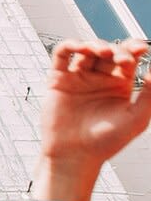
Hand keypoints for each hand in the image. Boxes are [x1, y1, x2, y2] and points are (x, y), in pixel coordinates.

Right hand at [33, 40, 150, 200]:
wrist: (76, 154)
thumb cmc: (106, 142)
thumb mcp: (137, 118)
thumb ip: (149, 94)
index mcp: (119, 86)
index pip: (128, 60)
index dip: (134, 49)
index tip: (141, 48)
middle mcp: (99, 79)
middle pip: (108, 52)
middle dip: (115, 49)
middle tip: (121, 58)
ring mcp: (79, 77)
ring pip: (86, 50)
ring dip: (94, 45)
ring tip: (101, 52)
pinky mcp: (59, 79)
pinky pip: (62, 56)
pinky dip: (69, 46)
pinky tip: (78, 47)